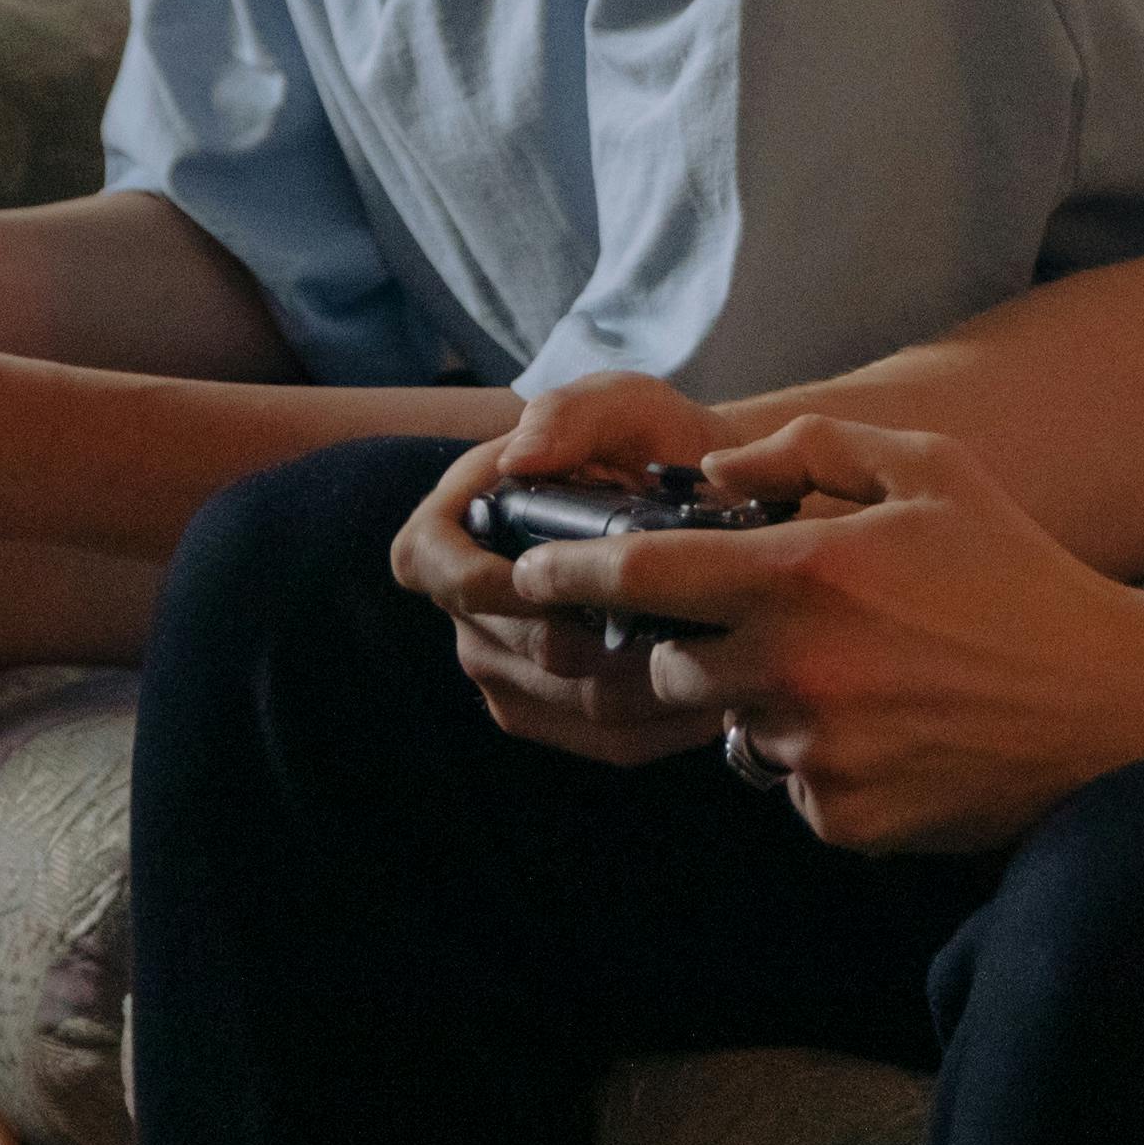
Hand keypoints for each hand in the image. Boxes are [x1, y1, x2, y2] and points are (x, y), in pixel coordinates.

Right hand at [396, 376, 747, 768]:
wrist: (714, 498)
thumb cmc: (655, 440)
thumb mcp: (622, 403)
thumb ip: (572, 414)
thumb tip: (517, 458)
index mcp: (459, 519)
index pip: (427, 564)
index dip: (484, 584)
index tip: (560, 579)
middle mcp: (469, 602)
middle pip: (514, 650)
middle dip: (600, 641)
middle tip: (683, 621)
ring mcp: (507, 664)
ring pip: (568, 703)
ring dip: (644, 688)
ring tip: (716, 656)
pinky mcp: (559, 711)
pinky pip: (602, 741)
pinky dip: (663, 727)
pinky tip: (716, 696)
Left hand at [530, 415, 1143, 854]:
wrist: (1104, 707)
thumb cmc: (1016, 576)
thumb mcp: (932, 473)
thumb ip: (815, 451)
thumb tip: (720, 467)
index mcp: (807, 572)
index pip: (645, 573)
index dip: (572, 571)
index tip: (529, 571)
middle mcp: (795, 667)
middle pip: (670, 662)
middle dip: (689, 644)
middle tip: (765, 624)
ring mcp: (814, 753)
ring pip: (735, 726)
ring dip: (765, 702)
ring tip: (863, 676)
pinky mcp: (837, 821)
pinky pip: (787, 789)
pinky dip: (817, 763)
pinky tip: (891, 731)